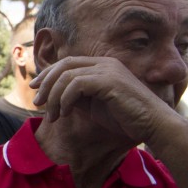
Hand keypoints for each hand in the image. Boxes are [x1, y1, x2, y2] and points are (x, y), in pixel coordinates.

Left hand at [30, 55, 176, 144]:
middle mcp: (104, 63)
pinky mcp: (109, 81)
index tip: (36, 89)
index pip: (67, 63)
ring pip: (67, 76)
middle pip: (64, 65)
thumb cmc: (125, 118)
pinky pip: (77, 85)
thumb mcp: (94, 106)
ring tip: (53, 115)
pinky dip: (66, 99)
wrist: (152, 124)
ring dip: (55, 96)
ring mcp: (107, 70)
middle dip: (46, 83)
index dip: (48, 74)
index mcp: (102, 66)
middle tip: (37, 101)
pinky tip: (66, 113)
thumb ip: (77, 97)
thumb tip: (54, 97)